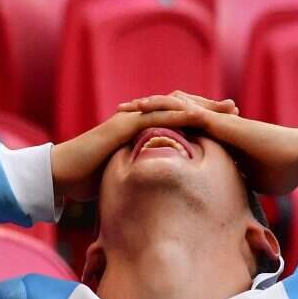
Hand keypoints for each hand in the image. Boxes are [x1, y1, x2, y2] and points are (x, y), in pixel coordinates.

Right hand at [51, 93, 237, 202]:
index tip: (228, 125)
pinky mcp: (123, 125)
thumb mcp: (125, 178)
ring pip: (171, 107)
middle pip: (180, 108)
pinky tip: (195, 114)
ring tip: (224, 109)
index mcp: (143, 132)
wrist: (60, 175)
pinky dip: (175, 114)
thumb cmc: (88, 180)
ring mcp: (131, 120)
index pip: (179, 121)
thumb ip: (143, 176)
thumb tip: (162, 192)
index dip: (203, 121)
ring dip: (200, 106)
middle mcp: (139, 120)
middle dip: (209, 107)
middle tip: (236, 109)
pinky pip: (153, 117)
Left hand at [118, 91, 297, 195]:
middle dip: (145, 113)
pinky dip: (168, 108)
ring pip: (176, 106)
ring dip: (150, 105)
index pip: (179, 129)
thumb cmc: (280, 171)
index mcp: (216, 138)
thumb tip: (221, 202)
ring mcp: (217, 121)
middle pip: (171, 112)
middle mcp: (213, 124)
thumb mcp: (245, 182)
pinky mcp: (222, 122)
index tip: (132, 132)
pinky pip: (190, 111)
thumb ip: (230, 185)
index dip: (155, 128)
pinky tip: (150, 108)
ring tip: (126, 106)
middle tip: (119, 113)